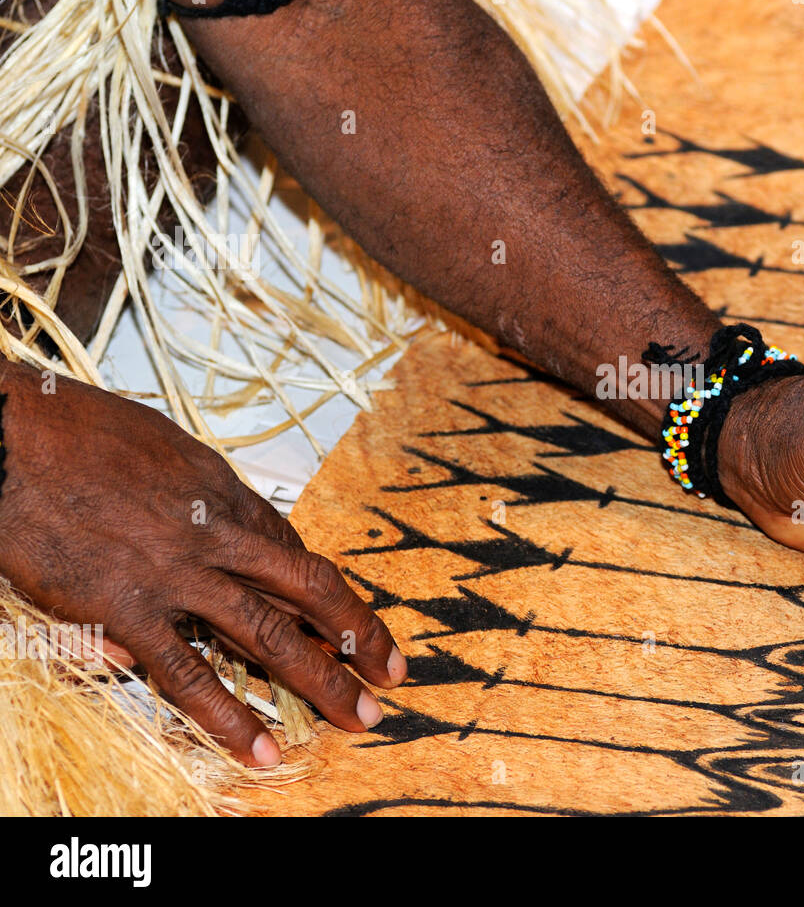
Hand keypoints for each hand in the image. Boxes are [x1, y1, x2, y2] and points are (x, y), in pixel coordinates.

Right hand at [0, 363, 405, 765]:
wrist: (12, 431)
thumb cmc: (77, 429)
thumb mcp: (162, 444)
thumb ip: (199, 487)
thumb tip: (221, 508)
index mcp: (225, 490)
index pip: (293, 550)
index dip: (325, 591)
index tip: (346, 618)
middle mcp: (217, 532)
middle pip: (309, 589)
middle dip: (359, 635)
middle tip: (393, 672)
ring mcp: (176, 573)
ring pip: (269, 635)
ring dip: (322, 680)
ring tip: (360, 716)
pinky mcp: (125, 608)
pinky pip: (187, 673)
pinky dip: (228, 715)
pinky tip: (262, 746)